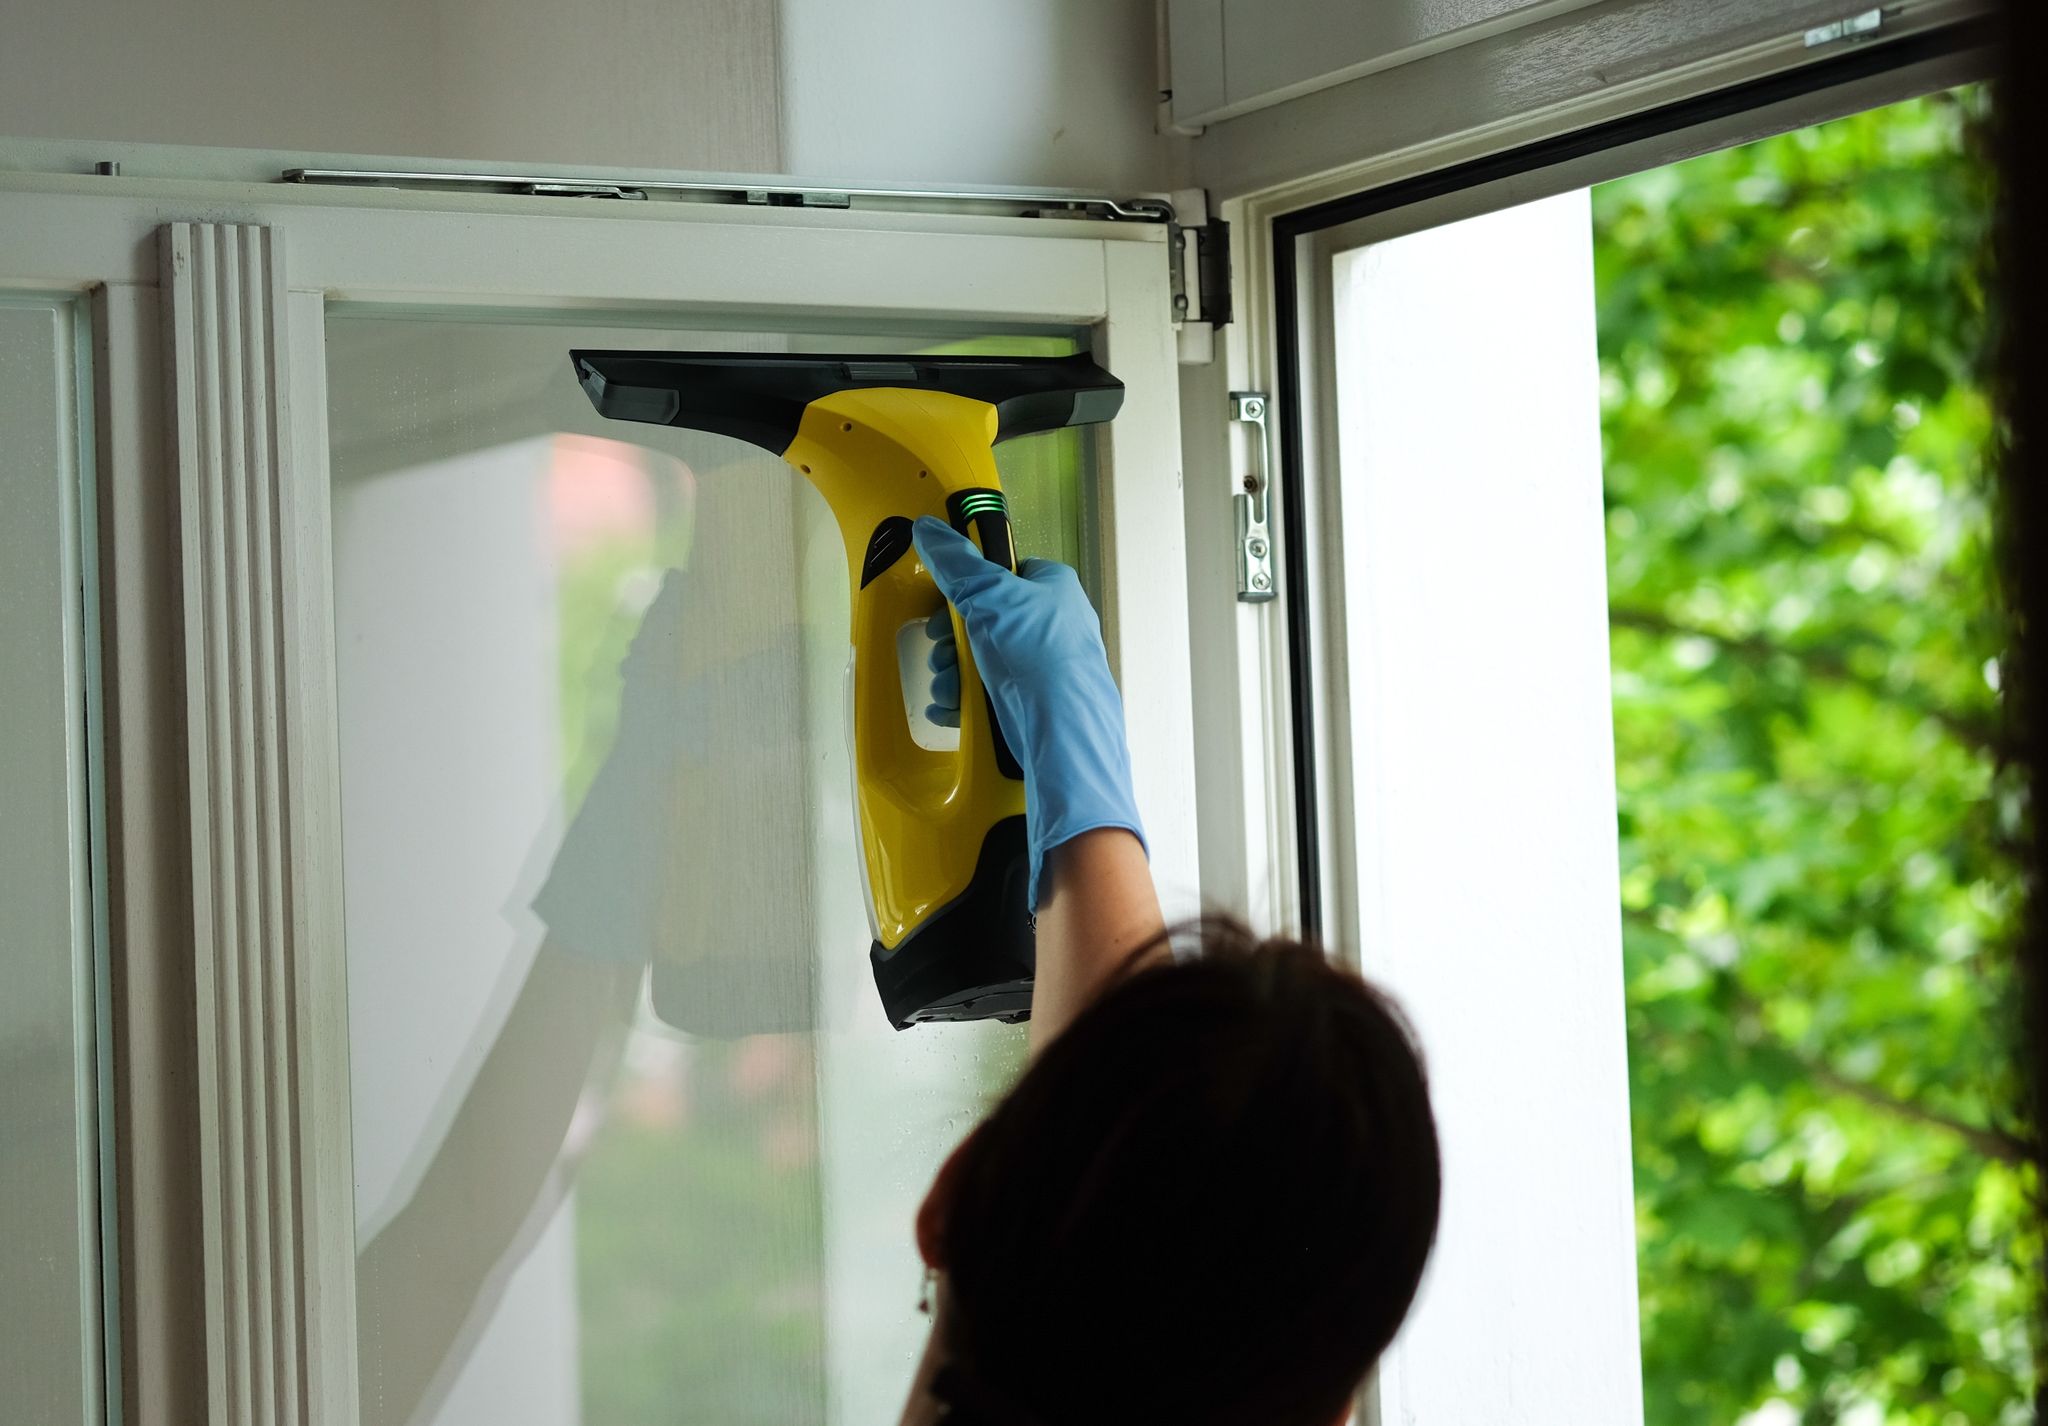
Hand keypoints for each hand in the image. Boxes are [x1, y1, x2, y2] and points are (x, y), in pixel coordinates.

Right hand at [913, 516, 1145, 907]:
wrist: (1064, 735)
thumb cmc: (1044, 664)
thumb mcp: (990, 598)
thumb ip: (957, 564)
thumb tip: (933, 533)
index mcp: (1052, 588)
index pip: (1001, 570)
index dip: (967, 584)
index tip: (944, 598)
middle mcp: (1052, 625)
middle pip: (985, 618)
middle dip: (953, 638)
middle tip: (943, 649)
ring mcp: (1044, 665)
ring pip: (984, 658)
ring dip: (954, 671)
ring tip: (947, 682)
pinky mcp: (1034, 700)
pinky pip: (990, 691)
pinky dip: (965, 698)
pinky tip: (953, 706)